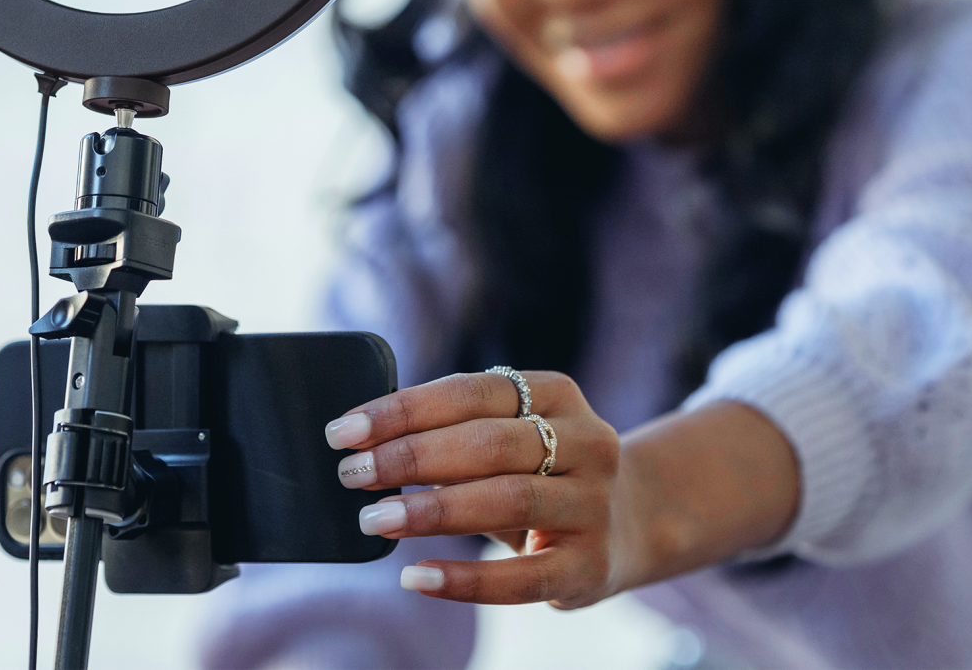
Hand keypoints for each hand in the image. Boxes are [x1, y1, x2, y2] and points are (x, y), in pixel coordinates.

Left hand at [325, 371, 627, 607]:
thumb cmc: (539, 472)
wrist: (628, 523)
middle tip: (352, 475)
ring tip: (374, 519)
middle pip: (489, 442)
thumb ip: (452, 431)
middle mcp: (587, 441)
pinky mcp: (590, 565)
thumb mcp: (509, 435)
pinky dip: (464, 580)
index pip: (472, 391)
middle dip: (410, 457)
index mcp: (557, 394)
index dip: (403, 410)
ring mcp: (594, 504)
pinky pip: (522, 577)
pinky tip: (416, 577)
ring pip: (508, 499)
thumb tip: (362, 443)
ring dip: (432, 509)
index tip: (344, 432)